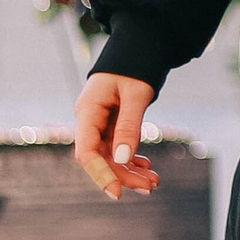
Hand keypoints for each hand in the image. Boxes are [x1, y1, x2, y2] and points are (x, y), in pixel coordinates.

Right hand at [74, 70, 158, 199]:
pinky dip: (131, 158)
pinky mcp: (110, 123)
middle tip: (151, 187)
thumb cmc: (135, 66)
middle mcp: (89, 119)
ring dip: (129, 170)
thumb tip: (123, 160)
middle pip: (99, 158)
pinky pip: (117, 147)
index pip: (86, 152)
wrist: (139, 46)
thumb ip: (128, 125)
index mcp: (87, 110)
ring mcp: (98, 122)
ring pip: (109, 156)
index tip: (118, 192)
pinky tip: (146, 166)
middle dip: (123, 175)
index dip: (100, 174)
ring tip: (154, 181)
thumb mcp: (135, 94)